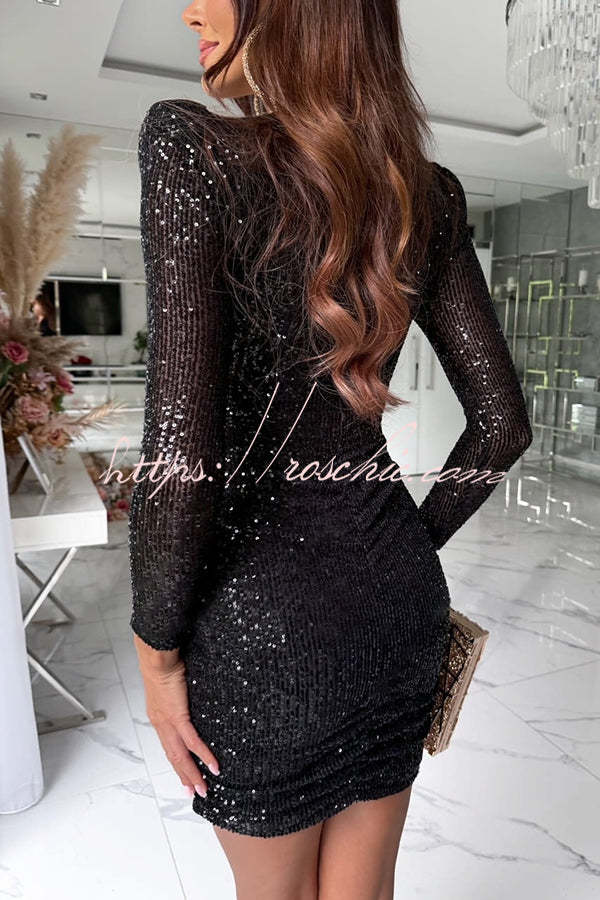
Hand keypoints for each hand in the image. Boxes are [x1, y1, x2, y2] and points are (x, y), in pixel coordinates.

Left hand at [134, 635, 219, 796]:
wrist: (158, 657)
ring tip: (203, 788)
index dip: (178, 763)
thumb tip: (189, 698)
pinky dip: (203, 755)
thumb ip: (180, 697)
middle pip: (174, 757)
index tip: (185, 777)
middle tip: (195, 792)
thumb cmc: (165, 664)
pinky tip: (213, 765)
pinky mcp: (178, 716)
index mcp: (159, 718)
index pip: (169, 747)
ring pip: (181, 755)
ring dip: (193, 773)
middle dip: (185, 776)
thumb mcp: (173, 686)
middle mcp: (161, 724)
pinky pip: (192, 741)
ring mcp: (168, 722)